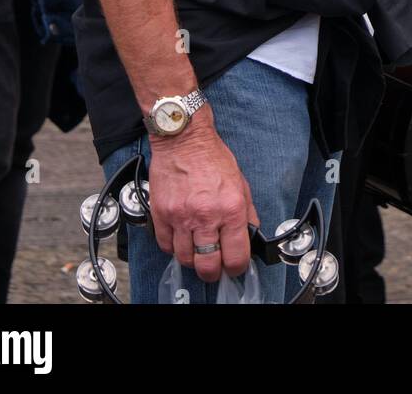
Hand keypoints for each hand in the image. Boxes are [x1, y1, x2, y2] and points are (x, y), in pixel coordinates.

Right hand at [147, 112, 258, 284]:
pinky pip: (165, 245)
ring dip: (192, 259)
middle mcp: (206, 215)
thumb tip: (249, 237)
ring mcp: (181, 216)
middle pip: (208, 265)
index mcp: (231, 208)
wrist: (184, 139)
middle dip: (213, 272)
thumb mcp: (241, 183)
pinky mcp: (162, 214)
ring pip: (185, 259)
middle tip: (214, 268)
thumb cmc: (212, 157)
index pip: (236, 256)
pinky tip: (180, 238)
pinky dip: (173, 247)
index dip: (237, 268)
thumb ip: (247, 213)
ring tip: (197, 250)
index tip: (235, 267)